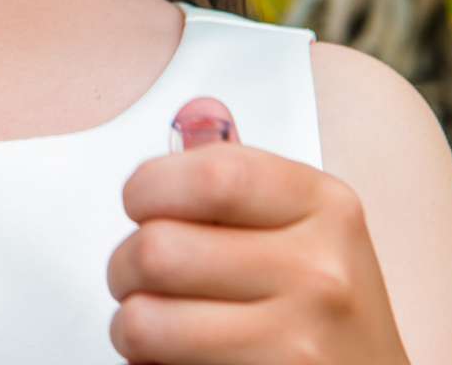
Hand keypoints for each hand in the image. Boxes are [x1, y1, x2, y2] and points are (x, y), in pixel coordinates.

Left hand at [105, 96, 410, 364]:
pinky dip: (148, 362)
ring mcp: (300, 338)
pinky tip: (182, 356)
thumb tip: (194, 112)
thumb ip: (241, 178)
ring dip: (132, 325)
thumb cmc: (326, 313)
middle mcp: (321, 270)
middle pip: (159, 249)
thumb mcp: (306, 230)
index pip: (209, 174)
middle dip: (125, 267)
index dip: (148, 187)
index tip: (140, 203)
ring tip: (160, 324)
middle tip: (140, 278)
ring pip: (145, 318)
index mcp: (324, 206)